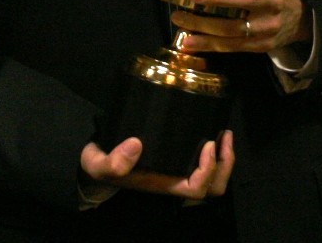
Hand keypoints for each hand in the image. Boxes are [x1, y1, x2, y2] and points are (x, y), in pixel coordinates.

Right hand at [79, 131, 234, 199]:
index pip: (196, 188)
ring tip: (225, 134)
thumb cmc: (101, 164)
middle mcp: (174, 181)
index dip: (208, 170)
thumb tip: (136, 145)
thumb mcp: (98, 164)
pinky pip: (206, 164)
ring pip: (214, 178)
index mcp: (162, 184)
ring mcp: (178, 171)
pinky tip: (214, 132)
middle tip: (223, 137)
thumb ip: (112, 161)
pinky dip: (216, 152)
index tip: (207, 144)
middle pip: (213, 187)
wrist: (96, 160)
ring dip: (225, 158)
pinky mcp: (178, 158)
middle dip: (224, 165)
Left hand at [172, 0, 310, 53]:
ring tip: (179, 17)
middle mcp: (273, 3)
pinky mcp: (260, 46)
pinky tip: (188, 41)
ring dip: (204, 25)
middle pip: (247, 0)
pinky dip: (208, 44)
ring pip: (234, 28)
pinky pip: (232, 46)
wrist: (302, 20)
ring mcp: (268, 27)